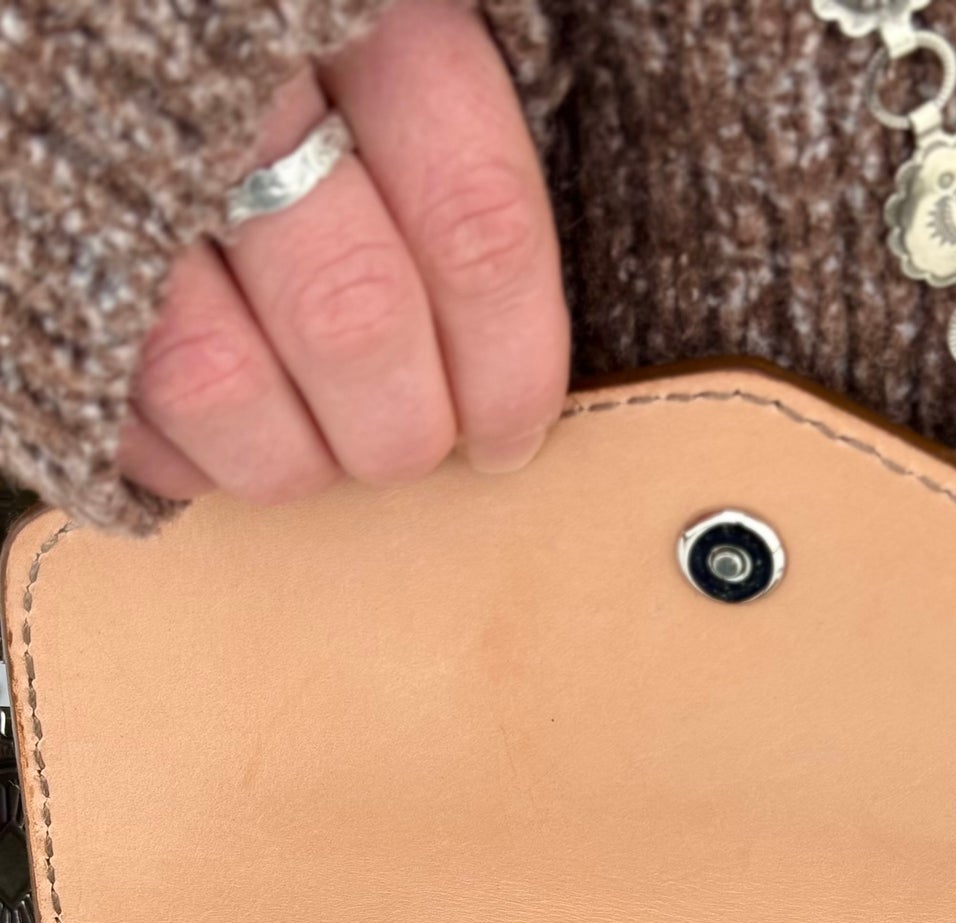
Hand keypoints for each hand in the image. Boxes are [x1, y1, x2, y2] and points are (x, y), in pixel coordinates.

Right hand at [119, 0, 567, 504]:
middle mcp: (230, 92)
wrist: (108, 32)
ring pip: (218, 380)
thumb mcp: (396, 56)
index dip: (512, 365)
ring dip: (288, 456)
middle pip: (354, 317)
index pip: (477, 227)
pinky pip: (115, 407)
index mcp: (367, 23)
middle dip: (399, 428)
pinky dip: (180, 453)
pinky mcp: (37, 259)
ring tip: (311, 446)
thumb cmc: (282, 61)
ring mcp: (116, 179)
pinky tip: (213, 424)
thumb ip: (455, 173)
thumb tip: (518, 365)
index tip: (512, 431)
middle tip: (405, 445)